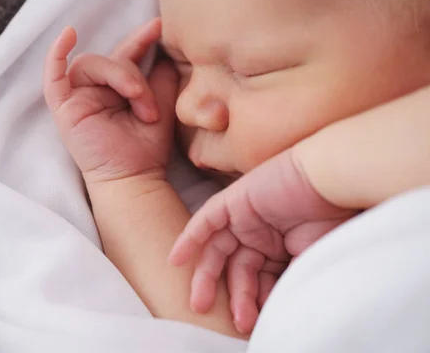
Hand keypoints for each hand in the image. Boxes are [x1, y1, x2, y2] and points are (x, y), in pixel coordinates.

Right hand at [43, 18, 178, 184]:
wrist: (135, 178)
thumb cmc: (146, 149)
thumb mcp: (161, 105)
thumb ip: (161, 78)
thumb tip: (164, 52)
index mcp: (117, 89)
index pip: (125, 55)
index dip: (140, 40)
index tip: (159, 27)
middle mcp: (95, 90)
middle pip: (111, 60)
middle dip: (135, 77)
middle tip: (150, 107)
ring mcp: (77, 98)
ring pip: (92, 64)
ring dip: (121, 78)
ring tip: (141, 108)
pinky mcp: (64, 108)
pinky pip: (53, 76)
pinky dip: (57, 54)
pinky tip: (68, 35)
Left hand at [168, 149, 356, 333]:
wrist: (333, 183)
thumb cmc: (333, 222)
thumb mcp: (311, 261)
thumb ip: (290, 283)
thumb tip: (278, 314)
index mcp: (280, 250)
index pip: (261, 281)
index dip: (259, 303)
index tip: (259, 325)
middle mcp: (261, 236)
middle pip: (239, 270)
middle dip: (238, 298)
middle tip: (239, 323)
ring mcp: (246, 218)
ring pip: (219, 252)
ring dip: (207, 278)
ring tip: (201, 304)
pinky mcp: (234, 201)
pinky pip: (205, 221)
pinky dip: (190, 239)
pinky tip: (175, 260)